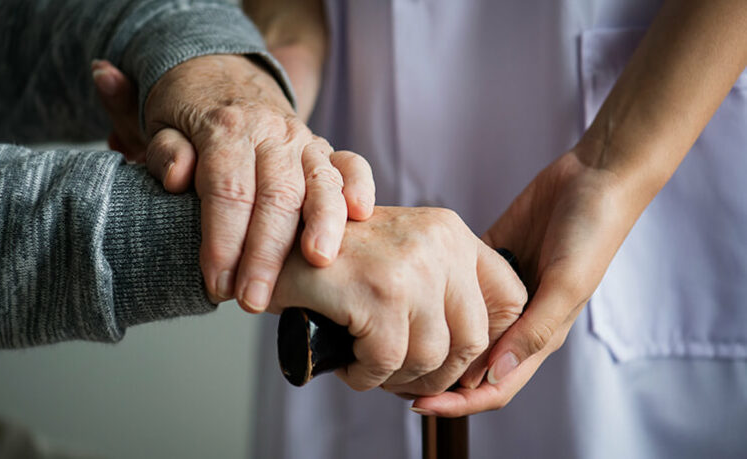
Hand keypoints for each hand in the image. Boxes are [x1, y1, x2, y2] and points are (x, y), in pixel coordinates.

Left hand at [91, 57, 375, 310]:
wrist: (222, 75)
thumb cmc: (189, 113)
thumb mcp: (161, 124)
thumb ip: (166, 151)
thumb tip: (179, 177)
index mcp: (226, 128)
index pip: (228, 191)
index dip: (223, 241)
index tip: (217, 284)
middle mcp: (271, 133)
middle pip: (276, 195)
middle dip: (266, 253)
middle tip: (253, 300)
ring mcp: (303, 140)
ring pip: (319, 182)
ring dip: (322, 224)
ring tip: (318, 262)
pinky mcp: (325, 149)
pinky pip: (351, 163)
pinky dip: (359, 186)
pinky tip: (361, 214)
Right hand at [269, 206, 526, 394]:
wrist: (271, 244)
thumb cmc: (336, 260)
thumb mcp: (402, 256)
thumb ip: (444, 288)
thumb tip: (481, 357)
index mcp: (451, 231)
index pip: (509, 297)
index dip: (491, 343)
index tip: (459, 362)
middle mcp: (439, 243)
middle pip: (473, 340)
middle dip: (439, 374)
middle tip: (404, 378)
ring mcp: (410, 267)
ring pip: (430, 357)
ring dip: (397, 377)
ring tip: (369, 367)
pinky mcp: (377, 293)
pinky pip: (386, 363)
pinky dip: (366, 377)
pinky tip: (349, 364)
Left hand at [412, 151, 638, 416]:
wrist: (594, 177)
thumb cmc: (591, 233)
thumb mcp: (567, 284)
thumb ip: (534, 330)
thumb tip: (494, 374)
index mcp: (539, 335)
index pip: (494, 386)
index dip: (458, 403)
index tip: (417, 405)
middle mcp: (517, 320)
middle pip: (470, 364)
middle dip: (435, 378)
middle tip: (391, 376)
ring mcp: (500, 292)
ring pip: (459, 329)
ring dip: (432, 339)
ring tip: (393, 339)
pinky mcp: (488, 261)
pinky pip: (455, 286)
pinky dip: (434, 295)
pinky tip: (408, 295)